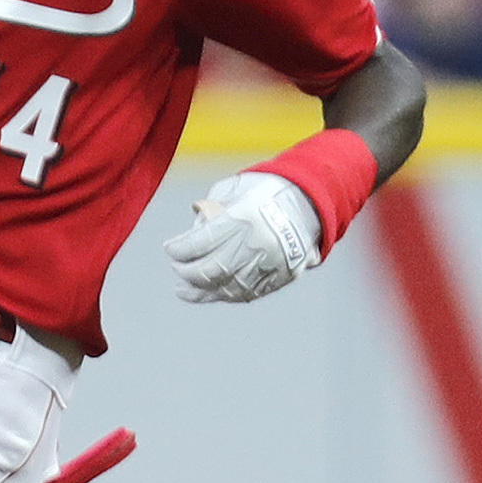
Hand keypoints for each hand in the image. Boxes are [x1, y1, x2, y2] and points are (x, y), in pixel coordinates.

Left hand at [165, 171, 323, 303]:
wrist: (311, 202)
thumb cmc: (268, 191)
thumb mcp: (236, 188)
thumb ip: (211, 208)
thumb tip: (193, 230)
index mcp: (242, 218)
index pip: (200, 242)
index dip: (180, 248)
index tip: (170, 248)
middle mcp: (254, 244)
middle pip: (210, 269)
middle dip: (187, 272)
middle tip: (177, 268)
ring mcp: (268, 263)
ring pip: (226, 287)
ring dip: (201, 291)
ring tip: (185, 290)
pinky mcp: (279, 276)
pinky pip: (246, 293)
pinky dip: (224, 294)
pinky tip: (211, 292)